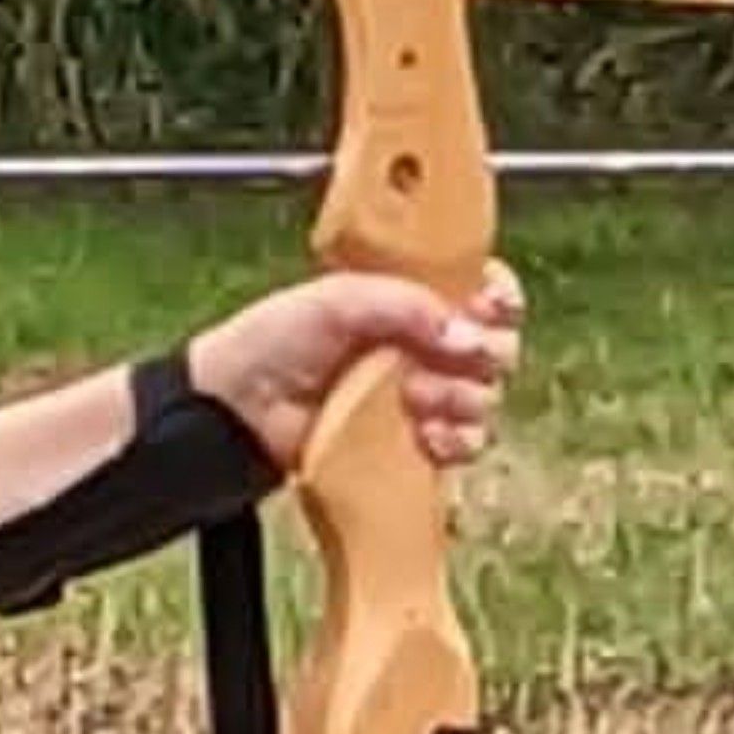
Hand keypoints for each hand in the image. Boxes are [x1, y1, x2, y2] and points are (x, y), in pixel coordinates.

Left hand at [185, 260, 523, 474]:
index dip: (498, 298)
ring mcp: (418, 396)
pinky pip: (463, 444)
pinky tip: (428, 437)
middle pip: (493, 347)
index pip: (482, 289)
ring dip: (462, 399)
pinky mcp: (409, 443)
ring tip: (417, 399)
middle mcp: (421, 344)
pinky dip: (456, 441)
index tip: (490, 307)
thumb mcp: (338, 298)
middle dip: (481, 353)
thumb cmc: (272, 342)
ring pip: (482, 398)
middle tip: (444, 357)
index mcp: (410, 297)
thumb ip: (406, 303)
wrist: (235, 409)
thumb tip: (467, 332)